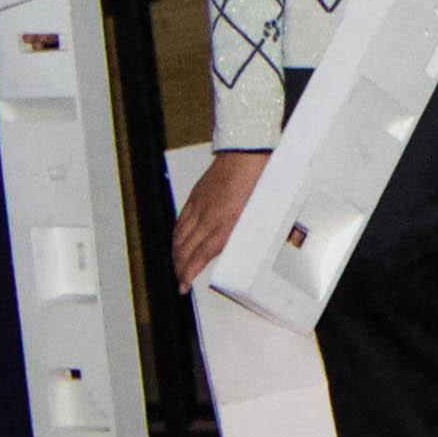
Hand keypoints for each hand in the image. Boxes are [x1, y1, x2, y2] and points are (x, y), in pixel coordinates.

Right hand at [172, 148, 268, 286]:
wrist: (246, 152)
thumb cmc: (259, 179)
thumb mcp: (262, 211)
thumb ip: (251, 231)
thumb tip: (256, 246)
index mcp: (226, 223)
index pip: (200, 255)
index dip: (188, 273)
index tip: (183, 285)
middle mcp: (209, 217)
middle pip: (185, 249)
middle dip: (179, 268)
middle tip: (179, 280)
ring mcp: (199, 206)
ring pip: (179, 236)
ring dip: (175, 254)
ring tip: (176, 266)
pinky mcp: (195, 196)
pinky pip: (180, 221)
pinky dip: (176, 236)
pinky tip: (177, 243)